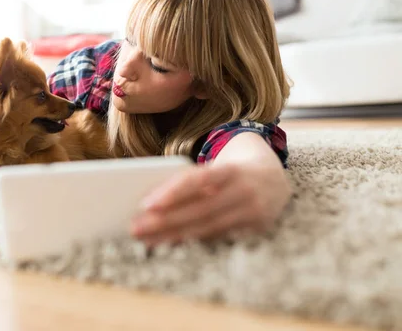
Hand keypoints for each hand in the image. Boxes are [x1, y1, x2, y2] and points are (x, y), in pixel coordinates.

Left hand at [130, 162, 290, 246]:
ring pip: (207, 228)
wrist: (275, 178)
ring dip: (173, 236)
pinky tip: (170, 244)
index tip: (146, 204)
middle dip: (164, 221)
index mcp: (232, 169)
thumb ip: (192, 180)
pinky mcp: (255, 231)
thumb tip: (151, 203)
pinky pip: (217, 238)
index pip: (200, 179)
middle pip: (199, 209)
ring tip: (146, 240)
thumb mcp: (216, 167)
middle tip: (135, 228)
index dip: (173, 192)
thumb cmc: (230, 171)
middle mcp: (245, 191)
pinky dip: (192, 242)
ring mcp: (253, 213)